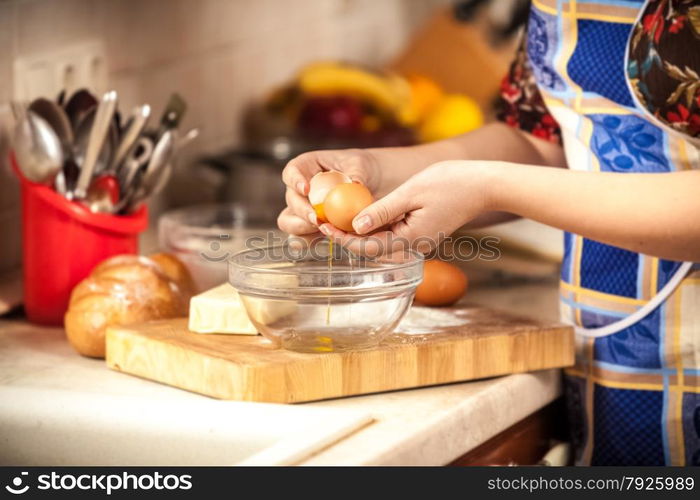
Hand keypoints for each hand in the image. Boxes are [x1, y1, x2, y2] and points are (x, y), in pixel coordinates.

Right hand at [277, 149, 381, 237]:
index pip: (291, 171)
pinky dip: (309, 241)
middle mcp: (300, 189)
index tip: (305, 189)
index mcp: (306, 167)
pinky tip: (324, 239)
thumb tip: (355, 183)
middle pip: (290, 200)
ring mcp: (303, 209)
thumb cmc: (362, 168)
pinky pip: (301, 237)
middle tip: (316, 219)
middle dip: (301, 211)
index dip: (294, 181)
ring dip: (301, 228)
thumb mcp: (361, 164)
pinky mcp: (310, 227)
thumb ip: (356, 172)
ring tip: (321, 229)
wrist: (371, 185)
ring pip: (288, 221)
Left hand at [319, 161, 490, 255]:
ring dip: (358, 231)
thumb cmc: (452, 184)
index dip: (342, 238)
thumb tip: (355, 225)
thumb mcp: (411, 193)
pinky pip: (392, 233)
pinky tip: (361, 214)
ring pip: (380, 241)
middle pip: (371, 248)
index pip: (367, 247)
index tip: (323, 226)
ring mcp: (418, 239)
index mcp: (409, 239)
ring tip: (334, 217)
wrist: (485, 184)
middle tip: (322, 221)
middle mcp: (413, 245)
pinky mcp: (421, 231)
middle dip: (346, 236)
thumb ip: (382, 210)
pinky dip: (374, 226)